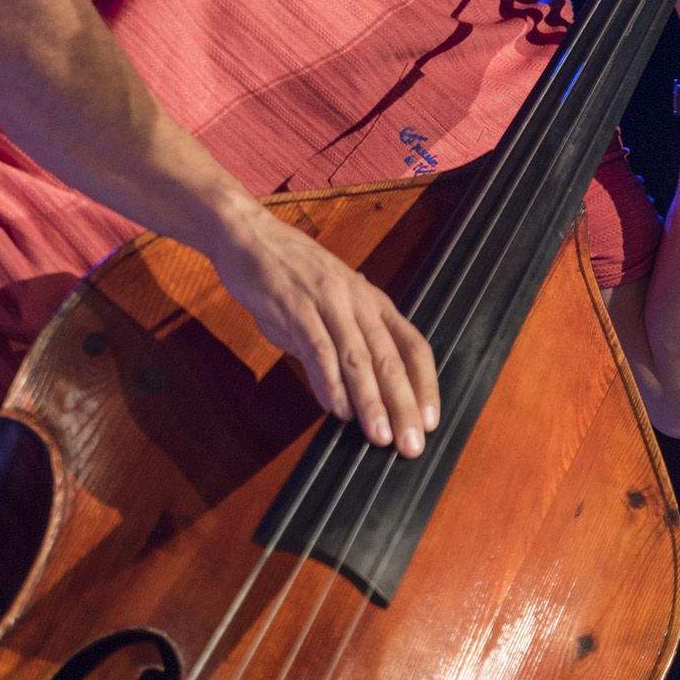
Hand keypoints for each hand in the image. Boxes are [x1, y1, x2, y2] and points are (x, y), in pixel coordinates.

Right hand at [208, 206, 439, 454]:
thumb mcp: (329, 306)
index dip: (425, 385)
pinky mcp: (295, 306)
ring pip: (358, 358)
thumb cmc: (290, 275)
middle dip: (403, 405)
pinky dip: (329, 383)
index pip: (413, 346)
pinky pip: (318, 349)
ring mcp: (327, 302)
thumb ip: (342, 345)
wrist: (248, 235)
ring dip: (371, 401)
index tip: (430, 420)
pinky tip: (337, 410)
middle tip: (410, 444)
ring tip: (379, 436)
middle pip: (390, 359)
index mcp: (373, 301)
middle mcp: (357, 301)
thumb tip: (352, 395)